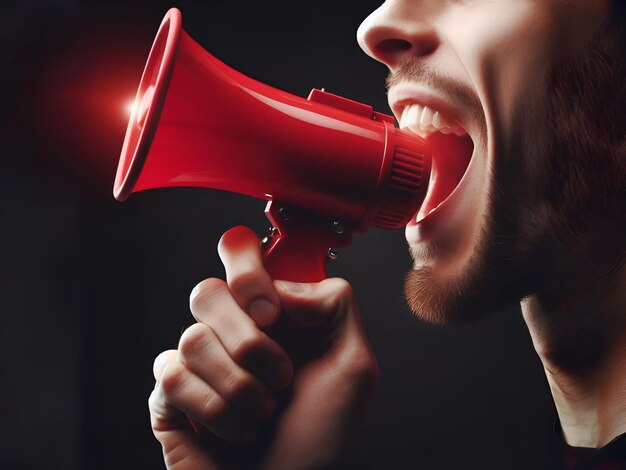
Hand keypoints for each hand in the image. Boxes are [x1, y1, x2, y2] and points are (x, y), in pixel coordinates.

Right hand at [148, 226, 379, 468]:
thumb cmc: (321, 437)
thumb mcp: (354, 366)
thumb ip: (336, 305)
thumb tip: (285, 285)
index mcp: (271, 313)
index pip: (238, 250)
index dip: (246, 266)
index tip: (270, 311)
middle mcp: (230, 329)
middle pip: (206, 291)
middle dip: (249, 343)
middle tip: (279, 376)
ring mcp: (197, 361)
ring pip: (192, 338)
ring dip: (240, 389)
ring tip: (262, 413)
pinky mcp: (169, 396)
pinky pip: (171, 377)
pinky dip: (213, 411)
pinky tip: (232, 430)